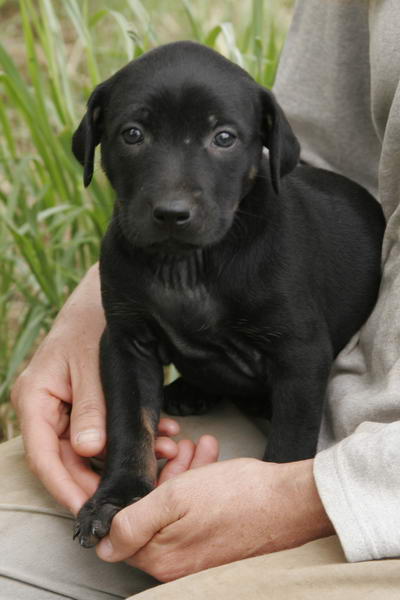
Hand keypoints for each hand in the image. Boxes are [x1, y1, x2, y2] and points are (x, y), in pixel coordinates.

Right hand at [11, 264, 179, 514]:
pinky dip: (128, 436)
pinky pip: (103, 430)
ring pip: (89, 447)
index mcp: (34, 397)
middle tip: (136, 488)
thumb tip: (89, 451)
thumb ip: (92, 408)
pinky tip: (161, 434)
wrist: (104, 296)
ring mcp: (64, 406)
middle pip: (66, 459)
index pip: (43, 456)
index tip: (89, 509)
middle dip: (102, 475)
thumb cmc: (93, 322)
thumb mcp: (93, 366)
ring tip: (163, 453)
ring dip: (122, 455)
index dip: (65, 487)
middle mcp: (44, 406)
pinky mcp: (85, 403)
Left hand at [97, 456, 333, 580]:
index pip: (122, 530)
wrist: (290, 502)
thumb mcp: (175, 499)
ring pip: (177, 506)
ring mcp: (200, 552)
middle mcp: (179, 562)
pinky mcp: (218, 540)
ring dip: (182, 473)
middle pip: (152, 513)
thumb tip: (104, 546)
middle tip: (170, 451)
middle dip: (160, 475)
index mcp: (162, 558)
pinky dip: (199, 482)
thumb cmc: (238, 497)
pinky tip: (207, 459)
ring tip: (193, 450)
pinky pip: (197, 509)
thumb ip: (133, 522)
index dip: (123, 495)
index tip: (130, 470)